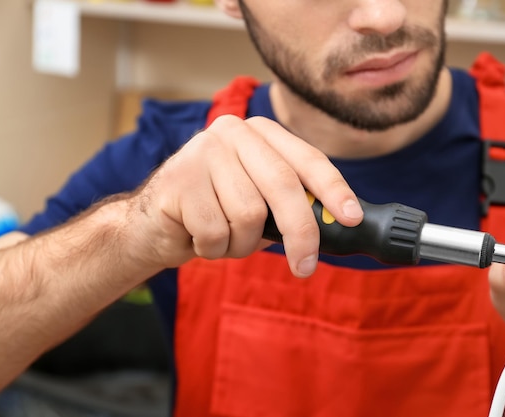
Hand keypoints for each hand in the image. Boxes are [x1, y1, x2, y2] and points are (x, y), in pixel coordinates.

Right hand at [127, 115, 362, 277]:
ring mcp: (203, 152)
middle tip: (305, 266)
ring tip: (223, 238)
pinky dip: (213, 249)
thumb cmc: (215, 215)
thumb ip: (294, 206)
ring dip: (241, 244)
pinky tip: (197, 237)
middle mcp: (233, 133)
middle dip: (301, 232)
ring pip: (249, 214)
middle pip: (283, 185)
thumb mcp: (261, 205)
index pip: (307, 159)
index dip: (334, 189)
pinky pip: (216, 231)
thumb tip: (340, 224)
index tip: (351, 218)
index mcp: (261, 133)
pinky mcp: (180, 179)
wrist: (153, 224)